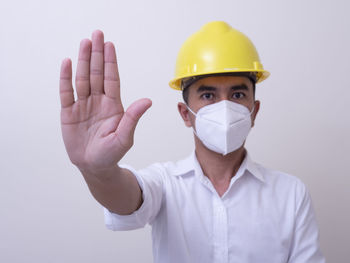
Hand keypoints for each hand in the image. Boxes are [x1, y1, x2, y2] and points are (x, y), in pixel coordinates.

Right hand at [59, 30, 151, 171]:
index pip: (112, 79)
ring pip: (83, 79)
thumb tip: (147, 100)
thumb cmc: (111, 153)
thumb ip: (133, 118)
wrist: (94, 166)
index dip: (111, 62)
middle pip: (97, 74)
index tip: (109, 45)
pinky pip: (66, 93)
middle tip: (96, 34)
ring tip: (84, 43)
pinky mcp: (69, 113)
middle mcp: (98, 101)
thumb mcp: (124, 137)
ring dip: (83, 61)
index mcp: (113, 106)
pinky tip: (67, 63)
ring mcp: (83, 105)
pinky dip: (66, 78)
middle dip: (97, 54)